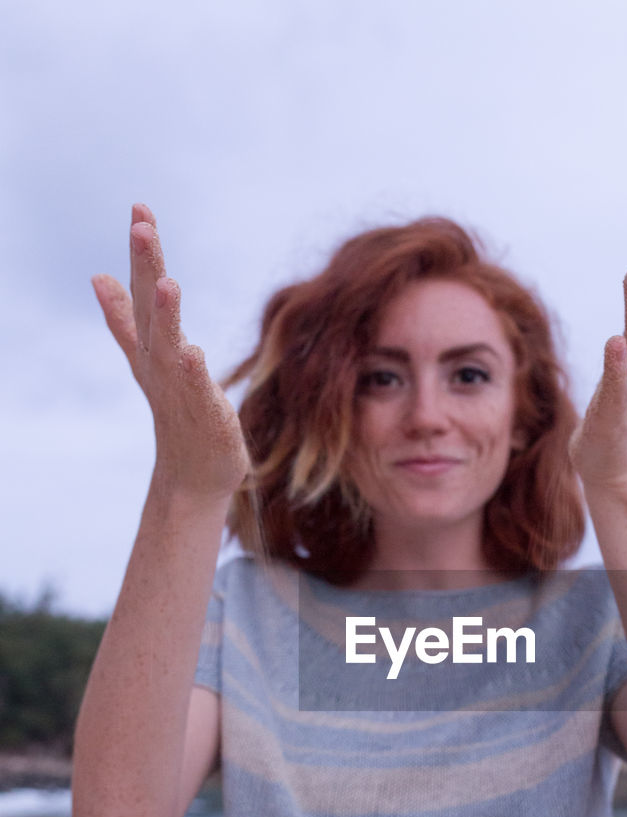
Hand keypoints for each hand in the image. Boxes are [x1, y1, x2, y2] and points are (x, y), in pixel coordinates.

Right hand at [92, 204, 250, 500]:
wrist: (193, 475)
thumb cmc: (179, 411)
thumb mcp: (152, 358)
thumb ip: (126, 318)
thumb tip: (98, 276)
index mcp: (152, 347)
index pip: (141, 293)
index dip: (140, 254)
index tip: (141, 208)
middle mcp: (160, 364)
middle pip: (150, 309)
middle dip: (146, 267)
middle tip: (142, 226)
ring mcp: (180, 390)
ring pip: (169, 347)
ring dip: (165, 315)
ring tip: (166, 282)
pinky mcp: (205, 416)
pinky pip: (195, 390)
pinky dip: (190, 372)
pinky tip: (190, 351)